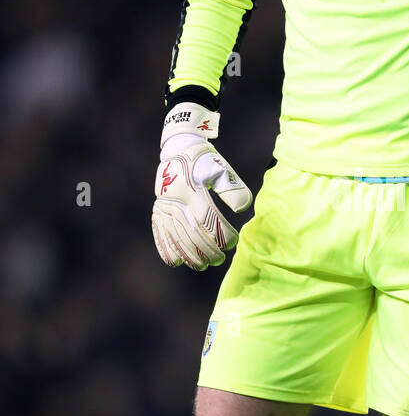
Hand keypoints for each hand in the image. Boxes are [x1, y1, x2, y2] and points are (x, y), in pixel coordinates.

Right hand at [152, 102, 252, 269]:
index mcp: (192, 190)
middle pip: (191, 233)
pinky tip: (175, 262)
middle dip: (207, 250)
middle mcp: (176, 200)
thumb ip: (233, 189)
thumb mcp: (221, 169)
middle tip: (220, 260)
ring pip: (175, 237)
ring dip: (188, 254)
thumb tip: (243, 209)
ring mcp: (164, 207)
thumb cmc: (204, 161)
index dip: (221, 234)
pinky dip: (166, 249)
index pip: (208, 219)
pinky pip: (159, 233)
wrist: (178, 149)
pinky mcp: (158, 210)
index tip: (233, 242)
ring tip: (202, 266)